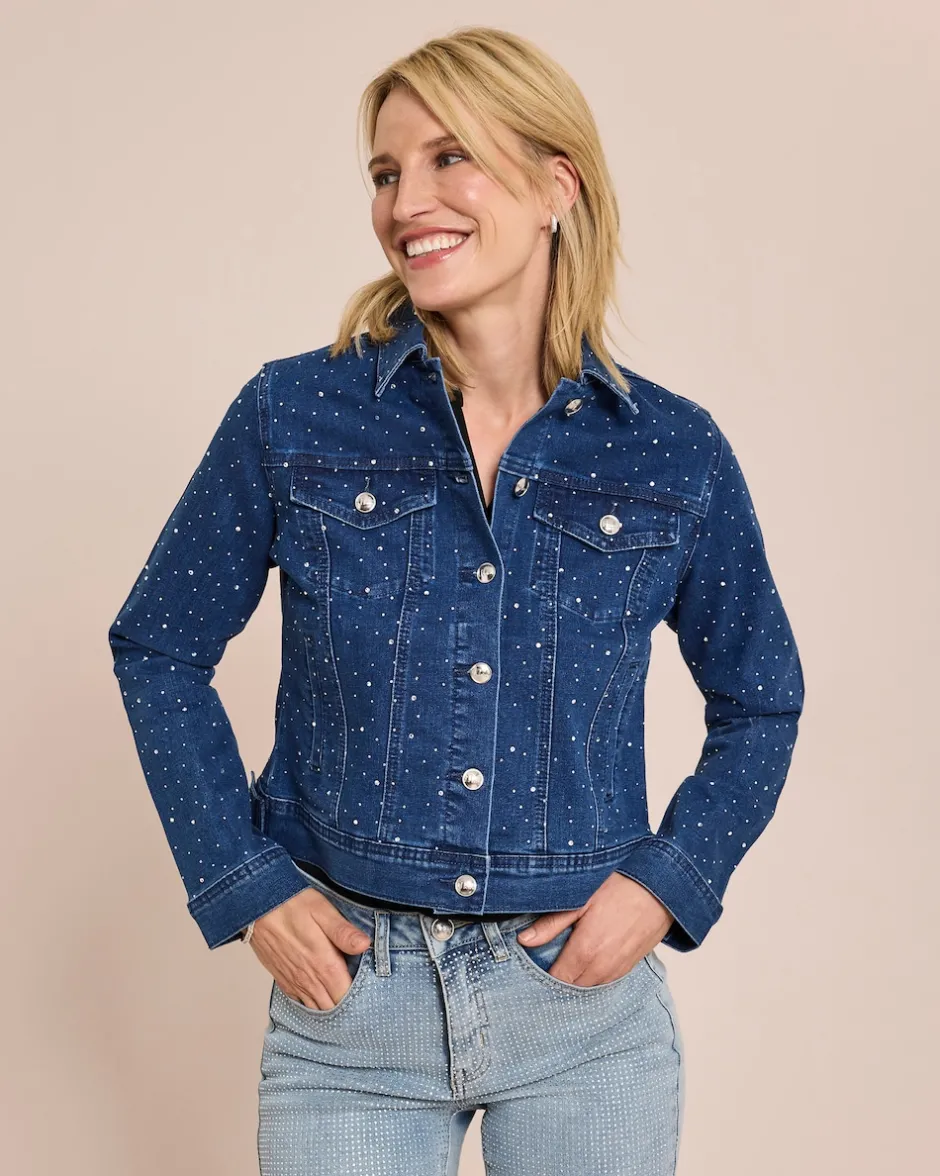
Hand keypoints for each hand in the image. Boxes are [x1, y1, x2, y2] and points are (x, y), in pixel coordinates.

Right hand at [248, 888, 371, 1009]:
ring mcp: (294, 983)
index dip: (361, 999)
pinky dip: (314, 1004)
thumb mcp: (321, 910)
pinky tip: (322, 994)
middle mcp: (308, 980)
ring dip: (331, 1006)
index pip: (346, 996)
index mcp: (322, 964)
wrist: (255, 907)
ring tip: (345, 998)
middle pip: (333, 1007)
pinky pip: (302, 1002)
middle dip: (348, 1006)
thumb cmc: (290, 904)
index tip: (372, 993)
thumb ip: (343, 931)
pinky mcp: (283, 980)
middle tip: (362, 997)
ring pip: (317, 1008)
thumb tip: (365, 945)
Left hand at [515, 872, 672, 986]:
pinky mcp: (630, 966)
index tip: (533, 964)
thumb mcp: (580, 899)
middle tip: (548, 959)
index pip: (556, 979)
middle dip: (559, 977)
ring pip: (590, 986)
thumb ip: (551, 924)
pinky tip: (589, 958)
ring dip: (578, 978)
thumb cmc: (620, 887)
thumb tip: (524, 940)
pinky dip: (594, 975)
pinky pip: (606, 981)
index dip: (542, 974)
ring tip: (568, 958)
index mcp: (585, 951)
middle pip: (572, 987)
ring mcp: (618, 969)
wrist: (661, 888)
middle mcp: (602, 967)